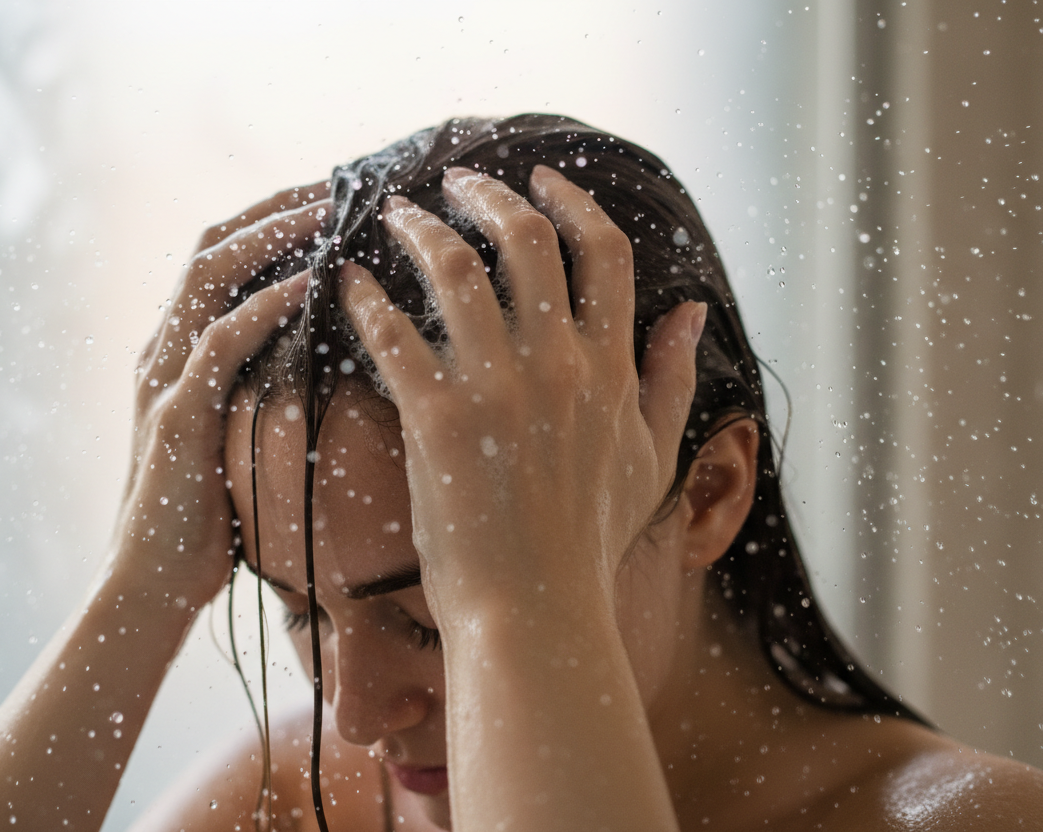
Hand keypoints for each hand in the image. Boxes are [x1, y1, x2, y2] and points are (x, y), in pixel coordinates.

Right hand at [111, 183, 329, 601]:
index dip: (273, 220)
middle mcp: (164, 351)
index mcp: (180, 351)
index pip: (224, 258)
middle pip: (214, 247)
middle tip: (339, 183)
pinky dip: (262, 308)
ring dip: (272, 239)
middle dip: (276, 210)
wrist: (152, 587)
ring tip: (330, 212)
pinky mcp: (177, 418)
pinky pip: (218, 346)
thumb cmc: (206, 518)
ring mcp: (165, 380)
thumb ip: (263, 389)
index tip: (333, 197)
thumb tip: (326, 357)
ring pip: (209, 279)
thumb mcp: (238, 436)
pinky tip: (308, 285)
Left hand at [339, 165, 703, 624]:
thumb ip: (672, 378)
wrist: (536, 610)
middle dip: (487, 194)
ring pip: (455, 270)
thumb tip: (692, 311)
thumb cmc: (590, 541)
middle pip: (526, 241)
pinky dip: (367, 300)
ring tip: (398, 214)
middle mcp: (558, 365)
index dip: (570, 200)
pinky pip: (394, 336)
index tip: (540, 177)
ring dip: (421, 229)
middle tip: (455, 181)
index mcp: (610, 369)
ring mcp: (496, 390)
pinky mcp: (437, 420)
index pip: (602, 253)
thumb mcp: (651, 457)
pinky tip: (350, 281)